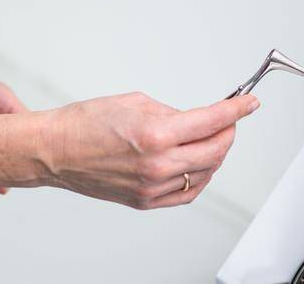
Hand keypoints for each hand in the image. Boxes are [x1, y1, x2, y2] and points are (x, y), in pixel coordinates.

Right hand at [40, 91, 258, 209]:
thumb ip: (169, 112)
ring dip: (215, 155)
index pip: (210, 122)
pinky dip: (200, 178)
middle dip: (228, 131)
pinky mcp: (145, 200)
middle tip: (230, 119)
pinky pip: (187, 193)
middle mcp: (157, 164)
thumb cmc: (84, 123)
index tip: (248, 104)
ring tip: (213, 139)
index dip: (235, 110)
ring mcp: (152, 187)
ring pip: (205, 174)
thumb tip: (193, 120)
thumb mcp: (133, 102)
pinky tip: (200, 165)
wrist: (55, 151)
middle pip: (214, 150)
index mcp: (155, 134)